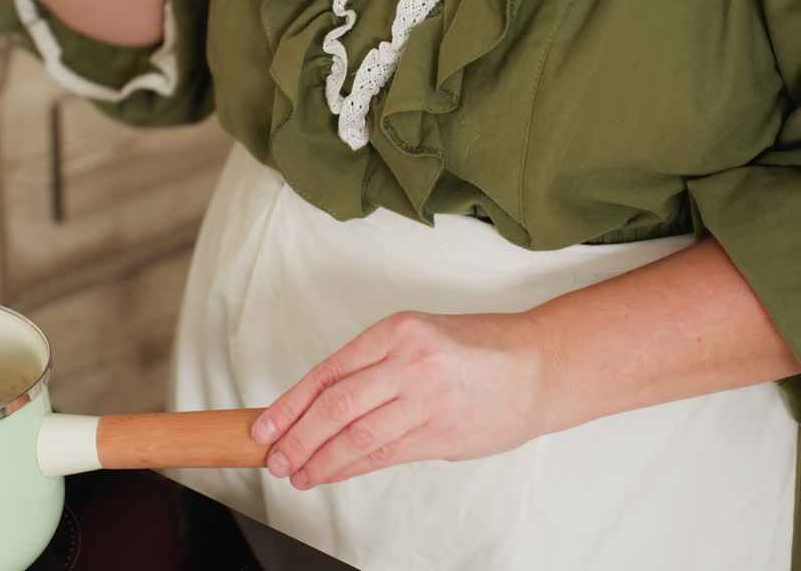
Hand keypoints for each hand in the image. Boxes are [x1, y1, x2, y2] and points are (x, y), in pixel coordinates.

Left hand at [250, 311, 551, 488]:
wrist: (541, 365)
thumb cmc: (478, 348)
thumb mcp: (417, 337)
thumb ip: (372, 366)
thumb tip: (318, 404)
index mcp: (395, 331)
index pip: (327, 372)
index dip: (290, 405)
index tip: (265, 427)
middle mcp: (409, 362)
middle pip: (336, 407)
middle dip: (297, 438)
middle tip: (274, 459)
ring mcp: (428, 399)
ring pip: (359, 437)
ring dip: (321, 460)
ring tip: (297, 474)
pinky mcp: (444, 433)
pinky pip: (387, 454)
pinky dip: (352, 467)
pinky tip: (331, 474)